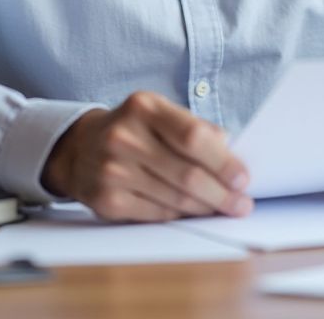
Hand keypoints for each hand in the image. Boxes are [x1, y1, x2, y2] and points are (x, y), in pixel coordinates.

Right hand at [41, 91, 252, 221]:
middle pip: (187, 174)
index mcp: (144, 107)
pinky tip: (194, 213)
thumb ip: (194, 128)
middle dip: (221, 193)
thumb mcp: (160, 113)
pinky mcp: (106, 200)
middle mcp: (124, 136)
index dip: (222, 161)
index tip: (243, 178)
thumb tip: (231, 152)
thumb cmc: (134, 129)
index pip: (192, 136)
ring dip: (206, 208)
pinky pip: (156, 214)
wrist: (80, 148)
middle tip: (241, 203)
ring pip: (174, 199)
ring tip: (224, 209)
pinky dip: (181, 215)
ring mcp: (112, 170)